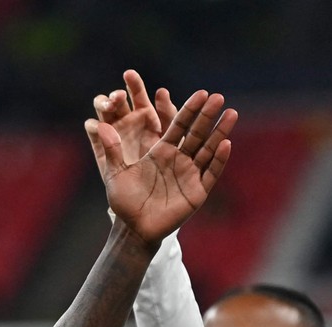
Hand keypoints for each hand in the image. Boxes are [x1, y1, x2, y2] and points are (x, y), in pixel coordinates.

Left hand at [88, 88, 236, 245]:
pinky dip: (219, 160)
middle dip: (207, 116)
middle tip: (219, 97)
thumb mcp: (115, 174)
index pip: (178, 126)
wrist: (134, 229)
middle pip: (197, 133)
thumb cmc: (124, 202)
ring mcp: (190, 174)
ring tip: (231, 113)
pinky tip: (225, 144)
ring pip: (209, 149)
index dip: (189, 110)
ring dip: (220, 132)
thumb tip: (99, 125)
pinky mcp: (197, 192)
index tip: (201, 93)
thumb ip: (112, 150)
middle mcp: (179, 160)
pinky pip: (211, 173)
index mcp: (161, 151)